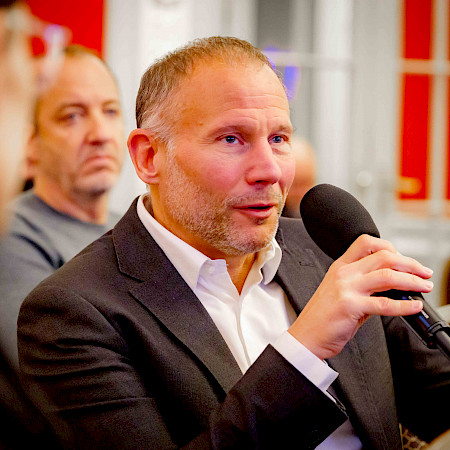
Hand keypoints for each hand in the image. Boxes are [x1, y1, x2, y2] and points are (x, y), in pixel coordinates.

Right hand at [288, 234, 432, 359]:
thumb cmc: (324, 317)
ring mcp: (346, 288)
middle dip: (410, 263)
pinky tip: (414, 306)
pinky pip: (384, 304)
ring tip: (424, 287)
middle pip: (383, 256)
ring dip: (411, 280)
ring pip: (387, 276)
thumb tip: (396, 289)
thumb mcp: (342, 293)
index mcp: (341, 266)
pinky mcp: (350, 306)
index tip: (404, 259)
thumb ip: (366, 287)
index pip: (367, 243)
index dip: (390, 247)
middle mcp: (344, 273)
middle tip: (424, 273)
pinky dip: (404, 305)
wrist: (306, 336)